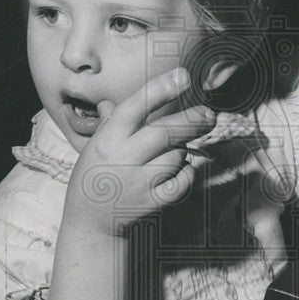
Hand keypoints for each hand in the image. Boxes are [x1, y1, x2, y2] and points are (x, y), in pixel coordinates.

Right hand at [66, 68, 214, 236]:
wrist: (90, 223)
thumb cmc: (94, 177)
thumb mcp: (94, 147)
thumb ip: (108, 124)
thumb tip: (110, 103)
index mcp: (108, 138)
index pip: (136, 107)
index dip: (161, 90)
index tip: (184, 76)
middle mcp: (122, 158)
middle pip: (165, 132)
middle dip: (192, 121)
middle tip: (209, 115)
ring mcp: (138, 182)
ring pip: (176, 156)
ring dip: (184, 149)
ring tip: (178, 149)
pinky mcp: (152, 202)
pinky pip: (181, 181)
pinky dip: (187, 173)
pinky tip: (181, 169)